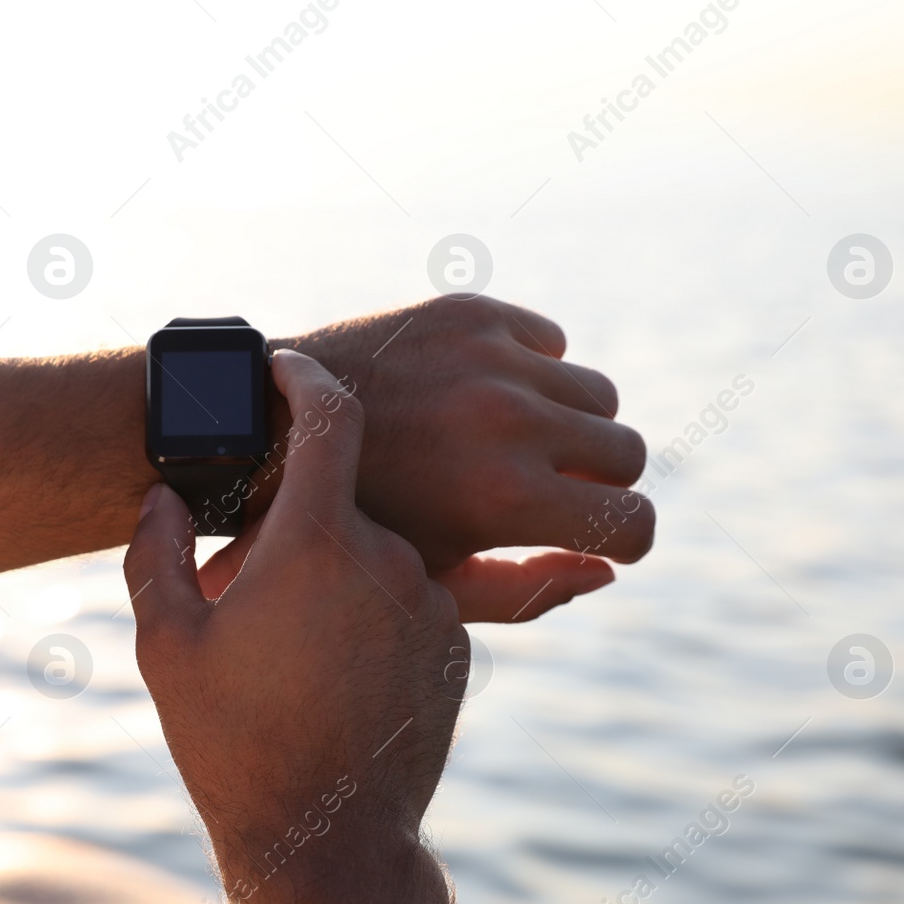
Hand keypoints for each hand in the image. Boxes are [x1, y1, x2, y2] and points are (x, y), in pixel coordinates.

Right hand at [125, 350, 483, 903]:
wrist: (326, 839)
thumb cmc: (232, 742)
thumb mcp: (168, 644)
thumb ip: (158, 553)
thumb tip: (163, 498)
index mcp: (318, 543)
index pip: (329, 417)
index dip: (305, 377)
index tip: (287, 366)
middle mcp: (391, 559)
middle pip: (345, 499)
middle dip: (297, 523)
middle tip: (248, 583)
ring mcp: (432, 603)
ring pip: (377, 552)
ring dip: (335, 572)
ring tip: (287, 643)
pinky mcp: (456, 644)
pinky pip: (408, 598)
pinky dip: (371, 609)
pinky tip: (330, 669)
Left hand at [263, 295, 653, 622]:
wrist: (269, 432)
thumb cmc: (351, 523)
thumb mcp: (432, 580)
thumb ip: (529, 589)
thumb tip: (607, 570)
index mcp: (504, 499)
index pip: (634, 521)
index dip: (624, 538)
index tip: (599, 535)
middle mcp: (509, 421)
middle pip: (630, 452)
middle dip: (604, 481)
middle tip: (556, 490)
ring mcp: (491, 358)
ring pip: (599, 395)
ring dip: (571, 424)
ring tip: (517, 444)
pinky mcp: (469, 313)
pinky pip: (550, 341)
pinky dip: (531, 370)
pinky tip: (482, 395)